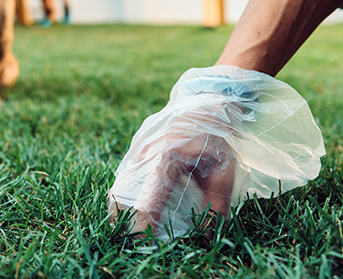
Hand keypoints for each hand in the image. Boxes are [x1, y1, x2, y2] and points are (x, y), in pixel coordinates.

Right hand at [108, 66, 324, 240]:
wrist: (206, 100)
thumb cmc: (217, 134)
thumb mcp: (224, 168)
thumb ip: (216, 203)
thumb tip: (209, 233)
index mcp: (164, 158)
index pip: (146, 201)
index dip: (144, 227)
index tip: (147, 243)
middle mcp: (143, 155)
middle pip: (121, 196)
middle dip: (126, 222)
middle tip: (137, 240)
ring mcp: (135, 152)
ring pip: (118, 188)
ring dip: (123, 210)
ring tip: (134, 229)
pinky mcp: (135, 152)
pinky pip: (123, 179)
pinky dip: (125, 197)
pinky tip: (136, 209)